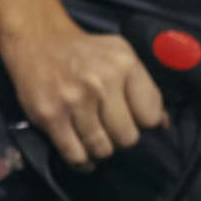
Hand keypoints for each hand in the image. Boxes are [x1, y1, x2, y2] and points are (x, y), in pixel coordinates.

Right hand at [0, 19, 166, 168]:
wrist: (37, 38)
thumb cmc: (85, 53)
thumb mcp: (122, 57)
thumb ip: (145, 89)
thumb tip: (163, 125)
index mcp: (125, 65)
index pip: (150, 117)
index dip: (143, 124)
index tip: (132, 120)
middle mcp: (101, 81)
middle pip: (127, 138)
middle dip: (121, 139)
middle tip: (111, 131)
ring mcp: (74, 100)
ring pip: (102, 149)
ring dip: (101, 150)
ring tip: (96, 141)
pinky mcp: (49, 115)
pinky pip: (75, 155)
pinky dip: (82, 162)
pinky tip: (84, 157)